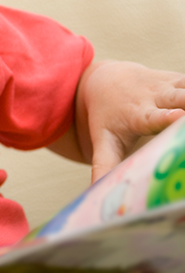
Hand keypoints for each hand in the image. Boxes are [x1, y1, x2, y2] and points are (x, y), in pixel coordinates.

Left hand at [77, 60, 184, 181]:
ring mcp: (171, 85)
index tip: (179, 117)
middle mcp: (156, 96)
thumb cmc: (107, 116)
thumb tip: (96, 193)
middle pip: (182, 99)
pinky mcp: (183, 80)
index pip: (155, 117)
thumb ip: (104, 165)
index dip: (169, 117)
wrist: (106, 79)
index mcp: (138, 114)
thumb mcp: (103, 140)